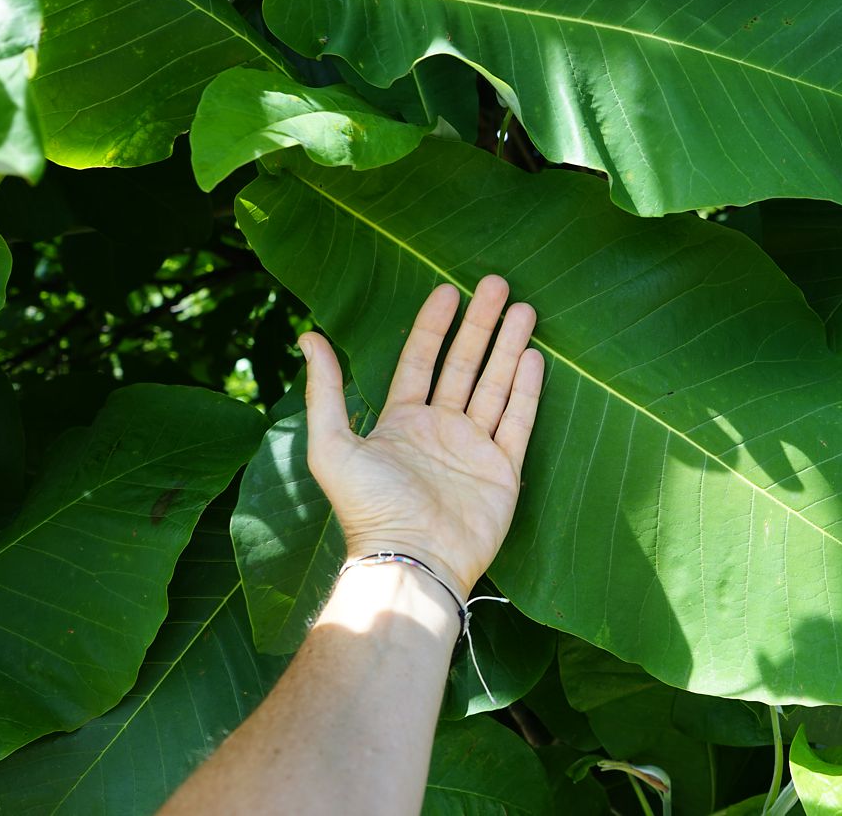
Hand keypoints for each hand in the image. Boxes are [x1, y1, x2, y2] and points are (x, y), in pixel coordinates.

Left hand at [298, 275, 543, 599]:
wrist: (413, 559)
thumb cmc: (368, 508)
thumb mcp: (331, 446)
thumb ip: (325, 391)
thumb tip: (307, 336)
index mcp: (401, 423)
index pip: (420, 361)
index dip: (433, 326)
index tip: (448, 290)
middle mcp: (440, 430)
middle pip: (464, 366)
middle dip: (480, 325)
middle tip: (496, 283)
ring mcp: (474, 450)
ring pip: (495, 387)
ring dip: (509, 348)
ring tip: (524, 309)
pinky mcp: (503, 471)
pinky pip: (517, 423)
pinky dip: (526, 391)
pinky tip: (534, 358)